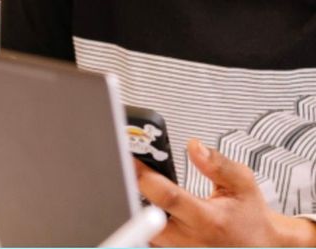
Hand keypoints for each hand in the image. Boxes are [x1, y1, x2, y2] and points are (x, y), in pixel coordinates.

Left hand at [136, 139, 315, 246]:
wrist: (259, 244)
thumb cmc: (249, 215)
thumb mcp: (243, 184)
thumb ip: (218, 164)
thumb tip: (193, 147)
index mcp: (209, 219)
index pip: (170, 198)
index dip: (145, 177)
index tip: (131, 160)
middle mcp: (192, 238)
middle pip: (147, 221)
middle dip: (132, 197)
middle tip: (126, 175)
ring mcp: (182, 248)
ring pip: (146, 233)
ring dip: (136, 211)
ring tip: (136, 188)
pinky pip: (151, 239)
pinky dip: (145, 223)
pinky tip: (144, 206)